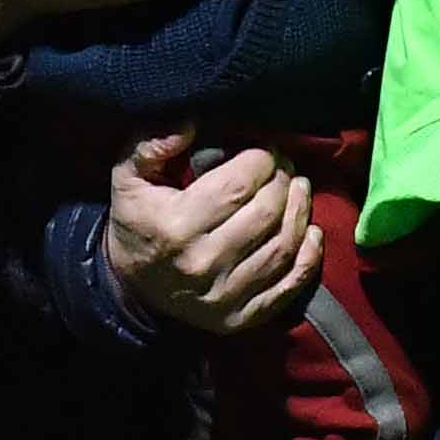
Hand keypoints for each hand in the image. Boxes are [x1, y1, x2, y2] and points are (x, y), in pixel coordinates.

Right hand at [107, 134, 322, 336]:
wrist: (131, 288)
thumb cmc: (138, 222)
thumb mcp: (128, 178)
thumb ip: (151, 144)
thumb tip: (191, 122)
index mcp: (176, 226)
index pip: (238, 185)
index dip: (261, 160)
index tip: (265, 150)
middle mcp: (202, 263)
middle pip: (266, 212)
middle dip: (282, 180)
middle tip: (283, 167)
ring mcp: (224, 295)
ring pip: (283, 245)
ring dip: (300, 211)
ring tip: (300, 189)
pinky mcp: (240, 317)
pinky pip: (289, 285)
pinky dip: (309, 256)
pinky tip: (311, 231)